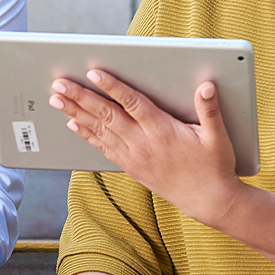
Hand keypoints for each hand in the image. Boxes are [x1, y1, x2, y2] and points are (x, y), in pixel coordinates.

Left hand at [49, 69, 244, 224]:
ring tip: (57, 99)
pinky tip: (73, 124)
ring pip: (99, 130)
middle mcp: (144, 144)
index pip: (132, 103)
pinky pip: (103, 148)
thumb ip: (210, 110)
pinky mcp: (132, 166)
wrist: (208, 201)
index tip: (94, 73)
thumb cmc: (214, 167)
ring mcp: (135, 156)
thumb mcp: (217, 138)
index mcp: (163, 131)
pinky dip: (86, 134)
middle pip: (106, 115)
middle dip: (81, 97)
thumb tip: (206, 87)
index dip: (112, 86)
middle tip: (60, 83)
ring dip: (76, 113)